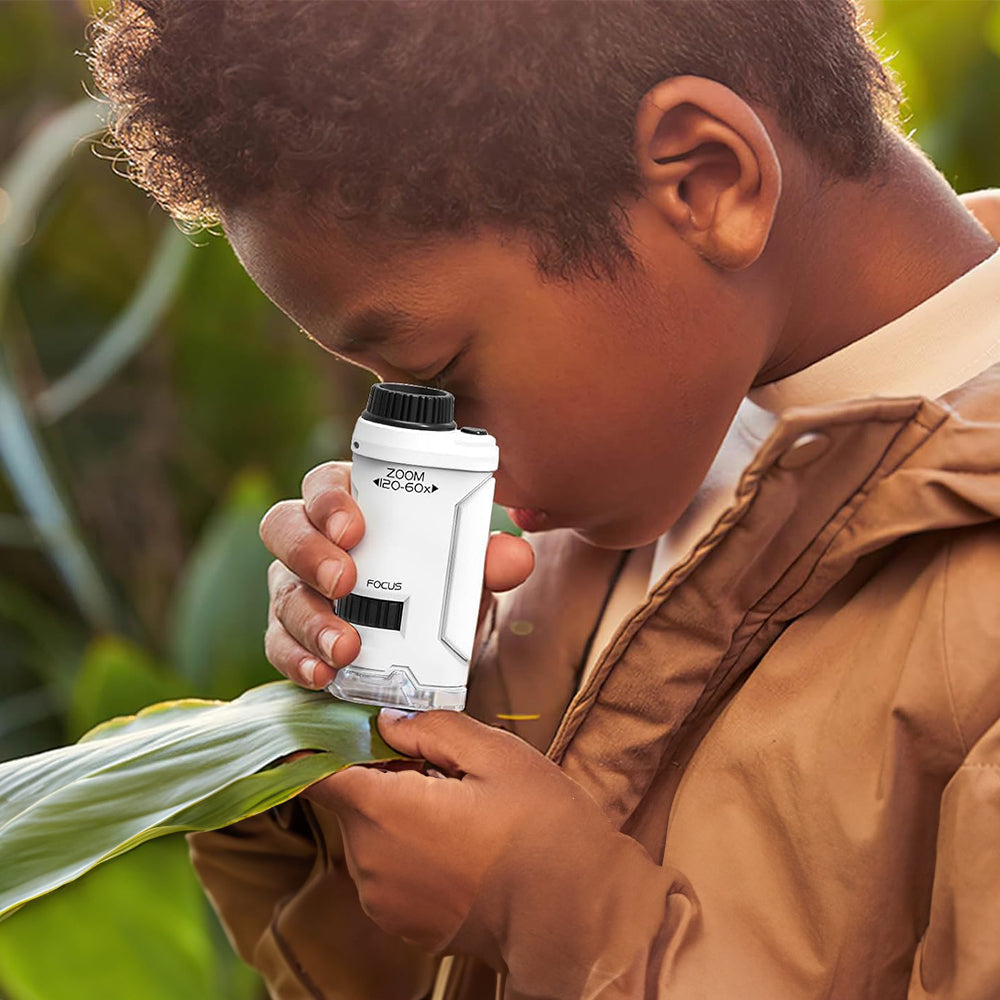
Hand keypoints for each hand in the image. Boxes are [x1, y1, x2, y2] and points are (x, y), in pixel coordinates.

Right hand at [259, 460, 534, 688]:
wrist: (429, 646)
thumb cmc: (437, 587)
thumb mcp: (465, 573)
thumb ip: (488, 560)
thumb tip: (515, 555)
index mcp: (352, 506)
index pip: (324, 484)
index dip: (328, 500)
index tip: (352, 527)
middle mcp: (313, 541)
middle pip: (284, 528)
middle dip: (309, 553)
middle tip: (345, 581)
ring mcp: (296, 588)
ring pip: (282, 592)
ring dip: (310, 619)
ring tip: (344, 646)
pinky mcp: (290, 635)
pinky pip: (279, 644)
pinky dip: (298, 659)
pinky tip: (322, 673)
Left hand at [302, 709, 615, 957]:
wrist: (575, 918)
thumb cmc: (543, 833)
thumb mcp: (495, 755)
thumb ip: (431, 728)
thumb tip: (388, 723)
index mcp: (386, 813)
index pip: (316, 773)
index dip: (321, 745)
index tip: (336, 728)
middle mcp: (372, 862)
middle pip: (352, 801)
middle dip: (383, 777)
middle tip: (441, 769)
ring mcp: (385, 900)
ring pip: (372, 835)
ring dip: (399, 815)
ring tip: (461, 812)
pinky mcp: (404, 923)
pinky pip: (390, 870)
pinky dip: (412, 851)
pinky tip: (462, 846)